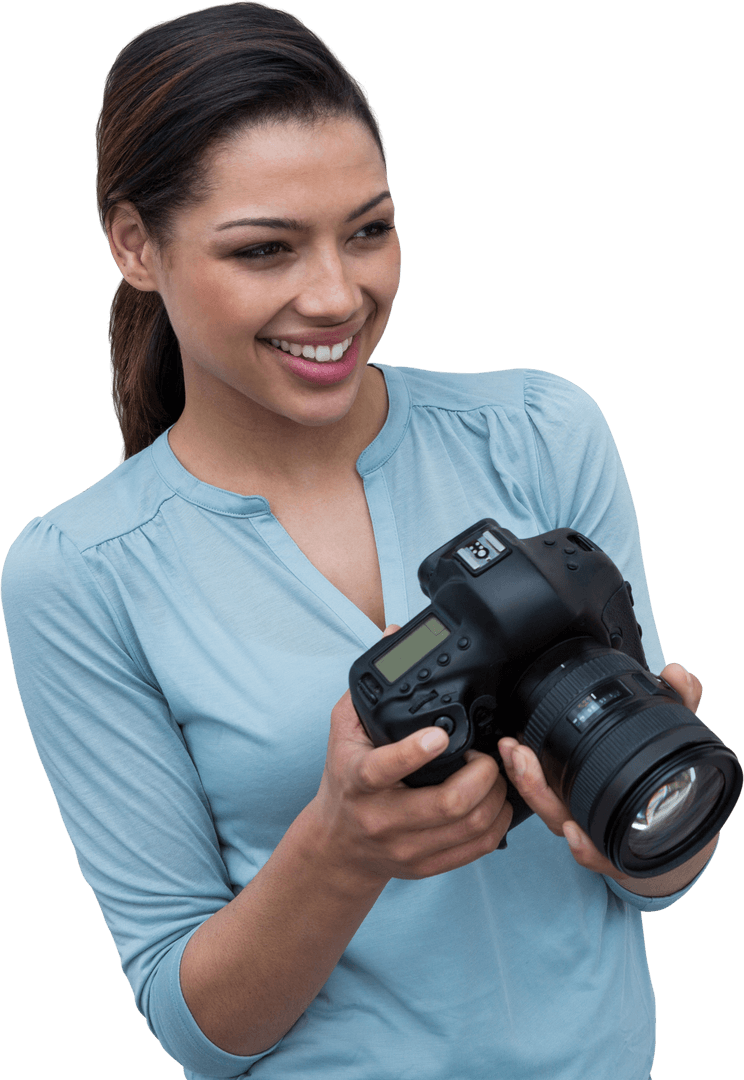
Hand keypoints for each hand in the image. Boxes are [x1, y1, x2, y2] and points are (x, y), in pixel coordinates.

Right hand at [310, 625, 512, 886]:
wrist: (336, 846)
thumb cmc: (345, 778)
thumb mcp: (343, 731)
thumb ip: (366, 688)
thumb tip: (392, 635)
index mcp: (358, 781)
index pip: (384, 770)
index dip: (415, 753)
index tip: (440, 735)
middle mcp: (382, 818)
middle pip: (448, 804)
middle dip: (483, 774)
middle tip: (487, 754)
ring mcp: (406, 847)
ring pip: (470, 827)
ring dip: (497, 796)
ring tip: (496, 774)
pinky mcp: (426, 866)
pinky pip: (476, 848)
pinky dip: (498, 822)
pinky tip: (497, 801)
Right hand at [497, 663, 702, 879]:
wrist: (684, 838)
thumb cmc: (662, 787)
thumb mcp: (667, 741)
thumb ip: (677, 704)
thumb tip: (678, 673)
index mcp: (581, 780)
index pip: (543, 766)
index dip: (520, 756)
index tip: (511, 739)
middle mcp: (581, 807)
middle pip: (542, 793)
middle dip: (523, 771)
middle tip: (516, 751)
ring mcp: (596, 831)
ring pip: (558, 820)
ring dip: (542, 798)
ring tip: (534, 778)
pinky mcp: (619, 857)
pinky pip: (598, 856)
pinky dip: (584, 849)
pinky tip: (575, 835)